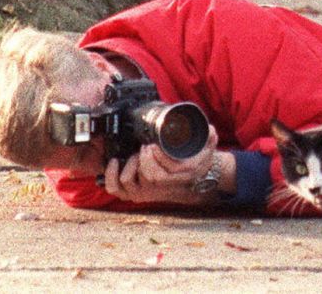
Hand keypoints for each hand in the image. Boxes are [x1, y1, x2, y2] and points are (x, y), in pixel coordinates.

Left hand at [102, 128, 220, 206]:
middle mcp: (158, 188)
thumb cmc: (193, 162)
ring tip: (136, 155)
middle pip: (144, 177)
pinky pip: (115, 189)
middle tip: (146, 146)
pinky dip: (111, 175)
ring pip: (128, 181)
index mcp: (174, 179)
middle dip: (144, 158)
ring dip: (130, 165)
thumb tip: (210, 129)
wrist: (188, 180)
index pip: (161, 174)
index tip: (152, 145)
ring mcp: (143, 192)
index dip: (155, 158)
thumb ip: (210, 137)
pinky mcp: (132, 193)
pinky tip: (115, 162)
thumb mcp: (206, 148)